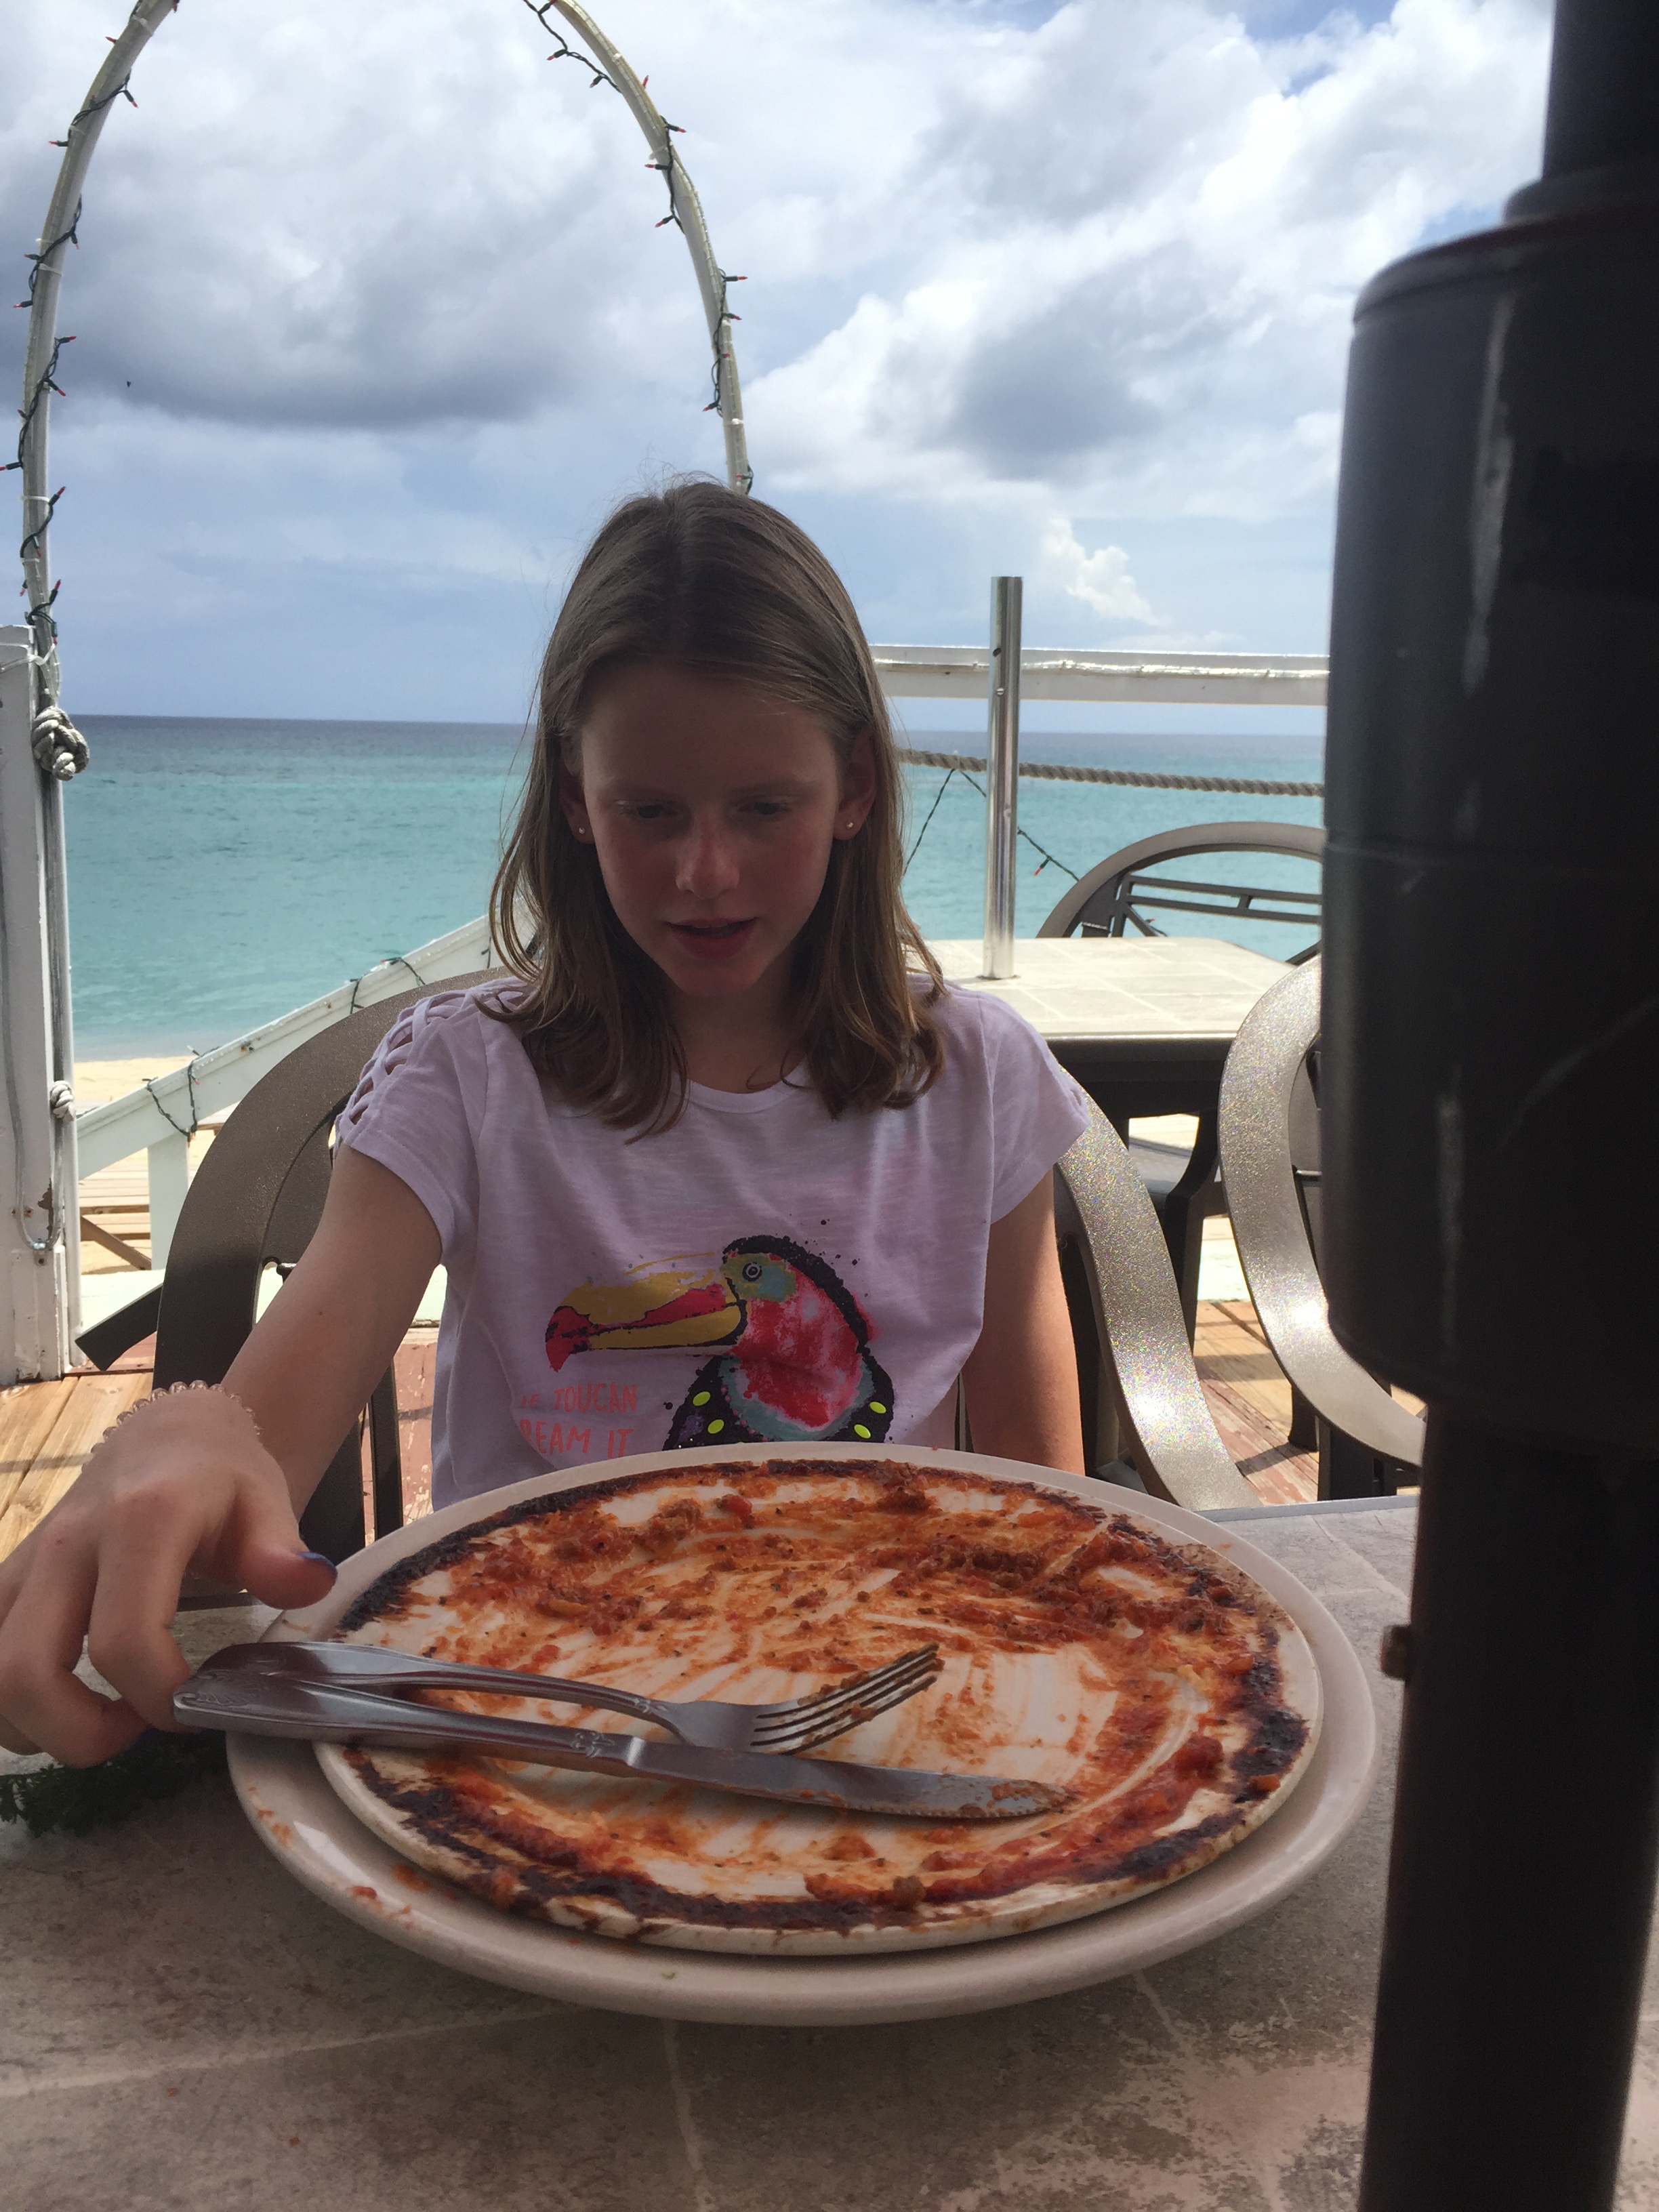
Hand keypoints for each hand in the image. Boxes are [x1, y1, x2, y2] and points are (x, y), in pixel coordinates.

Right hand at [0, 1387, 336, 1765]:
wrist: (167, 1435)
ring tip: (103, 1718)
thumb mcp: (267, 1502)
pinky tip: (66, 1700)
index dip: (158, 1699)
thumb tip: (309, 1584)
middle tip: (136, 1729)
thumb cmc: (222, 1477)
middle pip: (26, 1671)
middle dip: (78, 1733)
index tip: (198, 1707)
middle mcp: (68, 1544)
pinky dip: (13, 1701)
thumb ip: (282, 1552)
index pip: (124, 1642)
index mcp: (140, 1523)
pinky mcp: (8, 1581)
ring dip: (37, 1726)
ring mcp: (28, 1564)